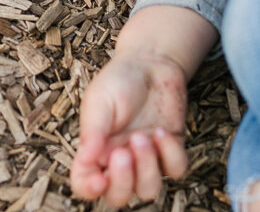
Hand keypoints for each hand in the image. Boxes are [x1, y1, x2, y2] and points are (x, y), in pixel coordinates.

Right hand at [70, 51, 189, 205]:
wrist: (152, 62)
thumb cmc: (120, 80)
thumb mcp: (99, 99)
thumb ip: (92, 130)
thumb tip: (86, 160)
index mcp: (94, 151)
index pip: (85, 184)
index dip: (89, 189)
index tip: (99, 179)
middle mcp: (119, 161)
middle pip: (118, 197)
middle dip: (122, 182)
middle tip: (123, 152)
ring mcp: (146, 159)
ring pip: (148, 190)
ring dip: (147, 168)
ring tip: (144, 136)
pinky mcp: (170, 151)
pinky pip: (174, 170)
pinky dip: (170, 155)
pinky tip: (161, 132)